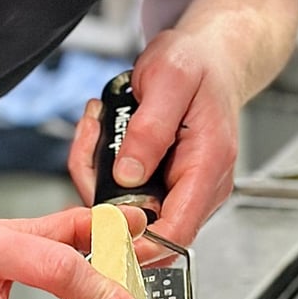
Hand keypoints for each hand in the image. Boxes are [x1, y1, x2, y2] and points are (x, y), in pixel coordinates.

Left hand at [67, 28, 241, 249]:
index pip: (176, 232)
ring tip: (95, 127)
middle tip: (89, 142)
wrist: (208, 56)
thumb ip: (149, 129)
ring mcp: (181, 186)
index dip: (137, 243)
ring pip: (126, 210)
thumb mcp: (169, 81)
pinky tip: (100, 131)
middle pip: (142, 225)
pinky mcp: (163, 181)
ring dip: (96, 174)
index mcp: (207, 165)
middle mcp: (199, 185)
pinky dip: (101, 166)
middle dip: (101, 194)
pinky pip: (124, 191)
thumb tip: (127, 176)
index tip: (100, 226)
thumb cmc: (196, 63)